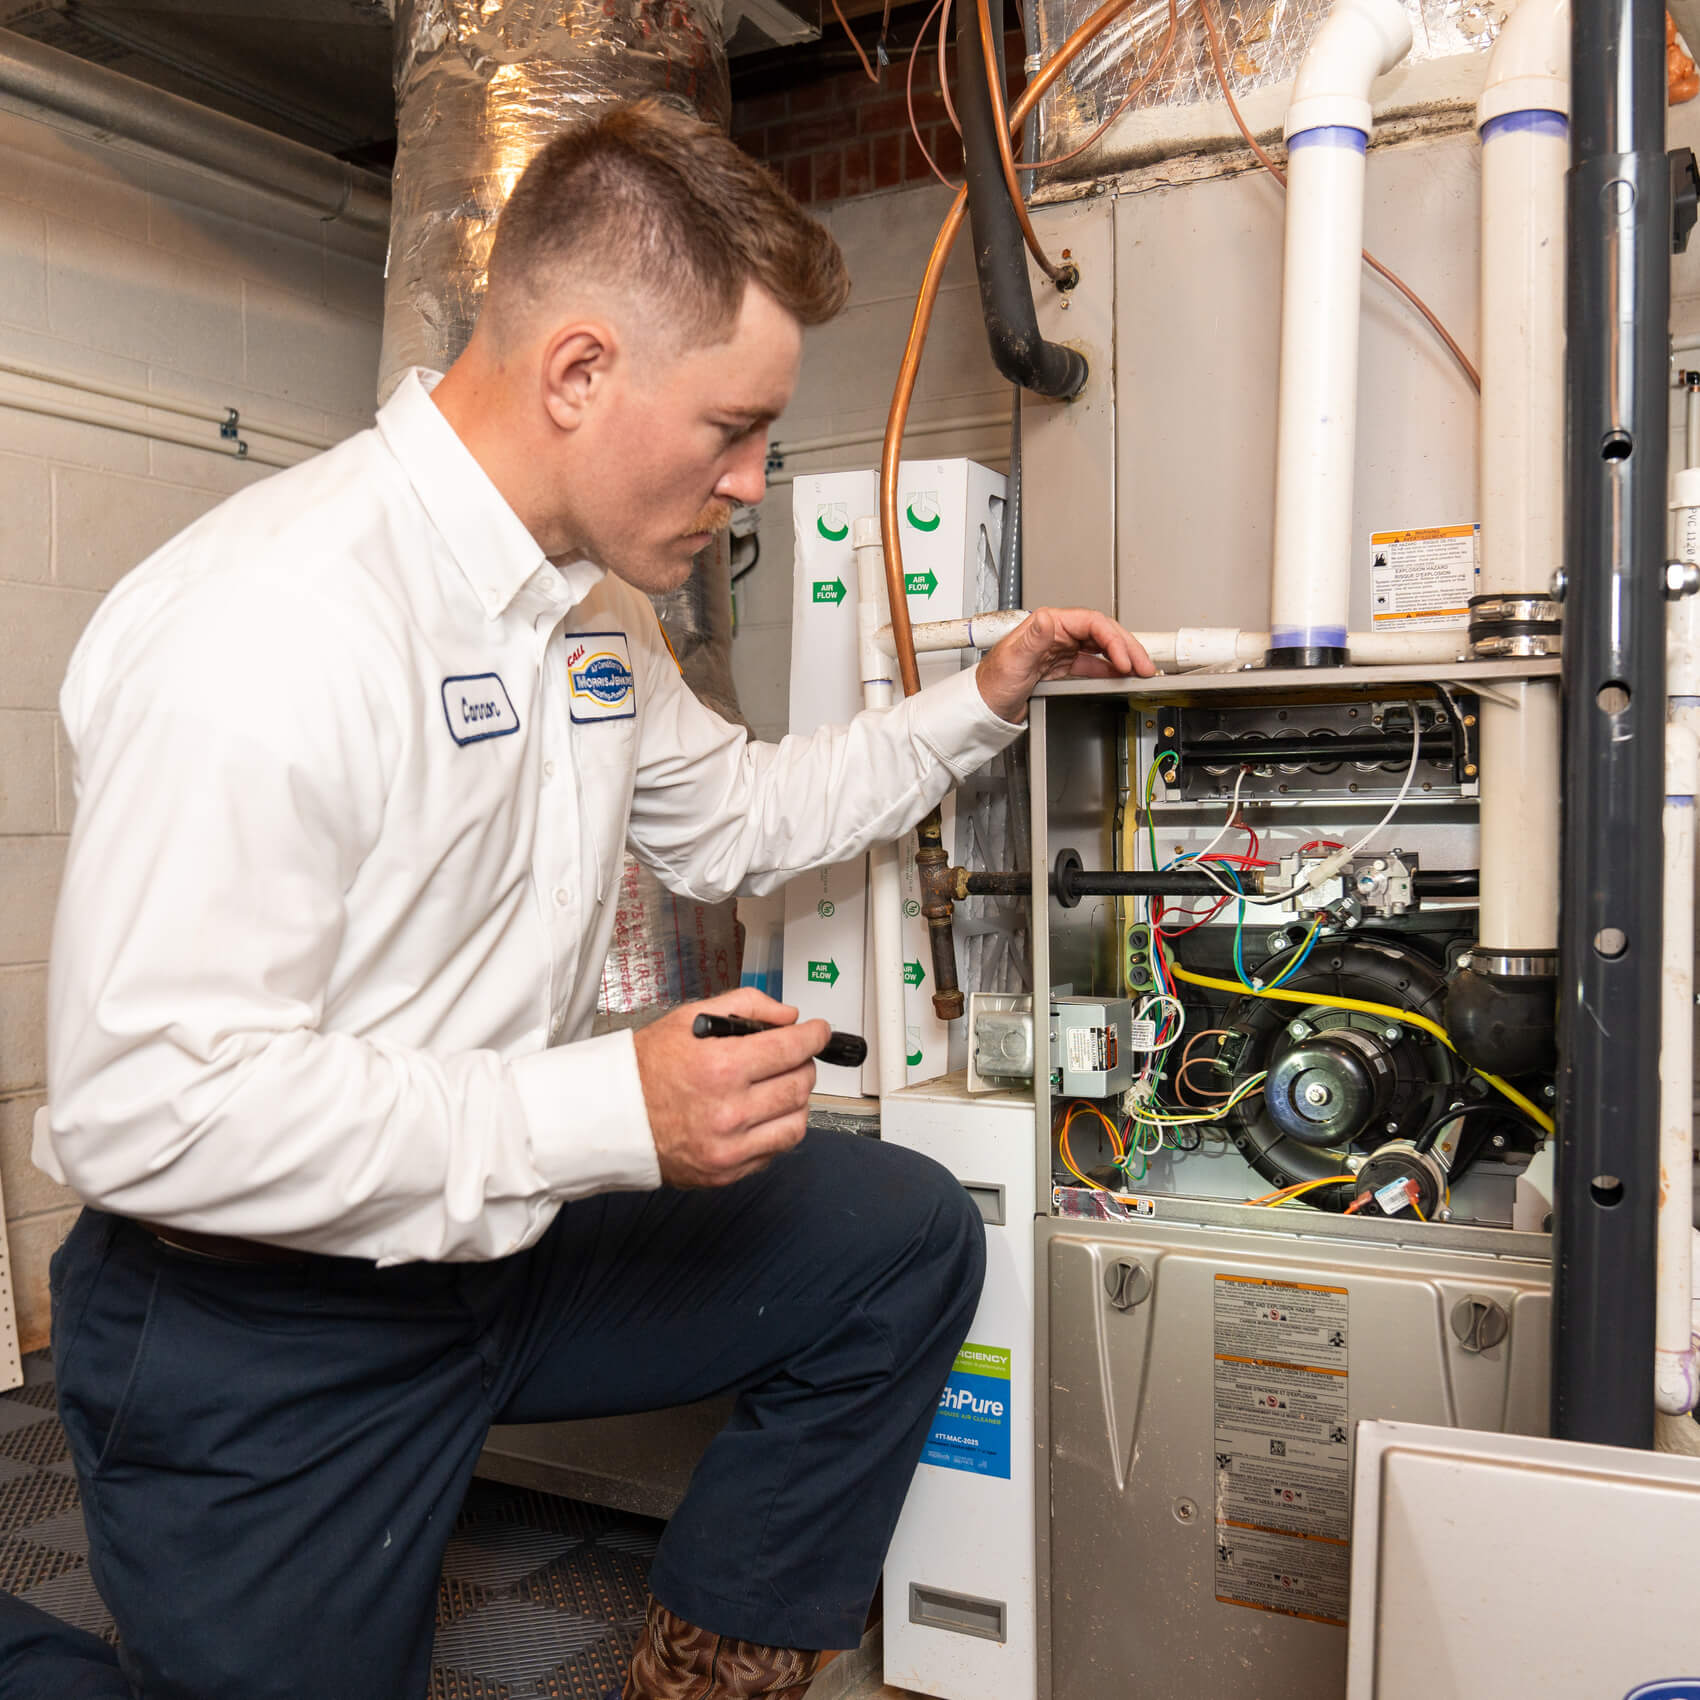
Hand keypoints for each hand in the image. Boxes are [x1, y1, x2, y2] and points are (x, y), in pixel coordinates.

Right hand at [633, 988, 829, 1187]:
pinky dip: (779, 1128)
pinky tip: (761, 1113)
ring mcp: (729, 1147)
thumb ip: (746, 1006)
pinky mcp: (727, 1171)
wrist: (613, 1117)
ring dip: (796, 1098)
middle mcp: (728, 1110)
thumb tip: (788, 1016)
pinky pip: (777, 1149)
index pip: (792, 1048)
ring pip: (798, 1120)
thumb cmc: (648, 1067)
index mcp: (720, 1066)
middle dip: (804, 1064)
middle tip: (792, 1057)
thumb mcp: (690, 1018)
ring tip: (777, 1086)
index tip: (819, 1032)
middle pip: (800, 1084)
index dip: (814, 1036)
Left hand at [975, 608, 1154, 722]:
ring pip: (1101, 648)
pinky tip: (1120, 677)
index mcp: (1047, 624)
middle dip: (1127, 648)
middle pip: (1102, 634)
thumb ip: (1033, 638)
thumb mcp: (1013, 661)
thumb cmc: (991, 683)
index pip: (1091, 623)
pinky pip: (1093, 665)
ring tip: (1140, 671)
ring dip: (1123, 659)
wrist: (983, 707)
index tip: (1124, 658)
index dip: (1113, 638)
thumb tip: (1048, 617)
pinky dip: (1110, 670)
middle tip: (1145, 666)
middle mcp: (1056, 633)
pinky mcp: (1062, 668)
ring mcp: (1061, 651)